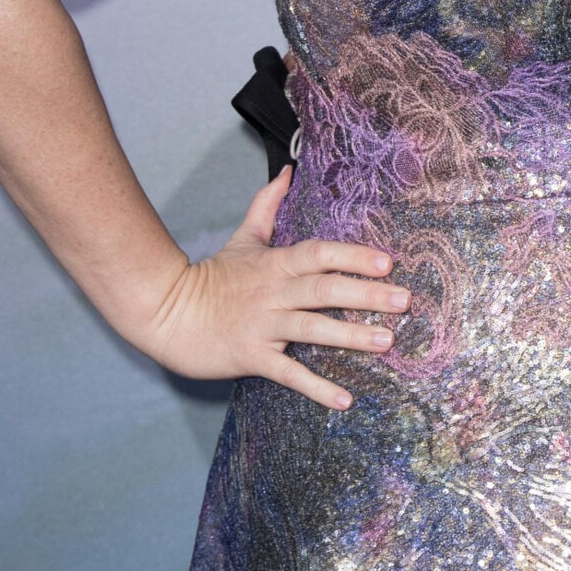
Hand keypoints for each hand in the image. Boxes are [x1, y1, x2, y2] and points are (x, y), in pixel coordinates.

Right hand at [136, 169, 407, 409]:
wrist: (166, 314)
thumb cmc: (211, 278)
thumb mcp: (242, 238)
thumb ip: (267, 205)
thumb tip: (288, 171)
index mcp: (276, 264)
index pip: (320, 254)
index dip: (353, 256)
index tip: (388, 262)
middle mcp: (274, 293)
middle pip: (324, 290)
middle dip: (366, 295)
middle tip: (405, 301)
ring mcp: (263, 325)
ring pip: (312, 329)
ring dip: (351, 337)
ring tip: (387, 341)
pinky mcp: (251, 356)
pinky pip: (288, 373)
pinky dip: (316, 387)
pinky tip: (344, 400)